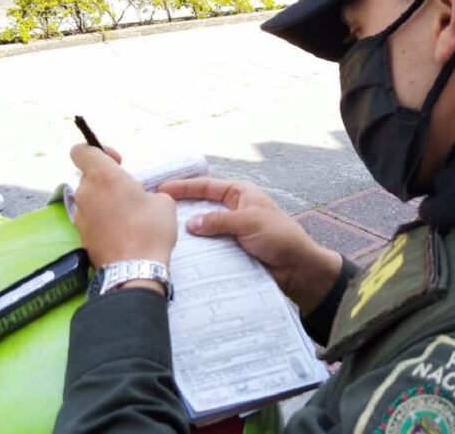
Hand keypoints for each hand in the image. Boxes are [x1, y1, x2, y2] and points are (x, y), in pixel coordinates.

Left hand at [70, 144, 177, 277]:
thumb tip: (143, 200)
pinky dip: (103, 220)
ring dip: (105, 201)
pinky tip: (122, 231)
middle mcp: (86, 192)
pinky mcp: (81, 235)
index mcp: (103, 176)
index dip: (97, 150)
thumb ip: (147, 191)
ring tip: (127, 216)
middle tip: (128, 193)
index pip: (81, 151)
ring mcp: (80, 215)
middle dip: (107, 181)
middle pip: (88, 176)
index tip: (117, 161)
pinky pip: (91, 218)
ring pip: (90, 198)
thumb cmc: (150, 230)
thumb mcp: (163, 202)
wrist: (134, 270)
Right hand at [159, 177, 342, 313]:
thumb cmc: (280, 237)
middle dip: (180, 208)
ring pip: (202, 229)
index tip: (161, 188)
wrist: (298, 268)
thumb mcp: (249, 222)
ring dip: (187, 233)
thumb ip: (219, 221)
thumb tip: (190, 224)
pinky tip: (180, 254)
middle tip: (156, 212)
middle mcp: (232, 209)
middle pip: (201, 206)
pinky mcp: (230, 250)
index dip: (183, 187)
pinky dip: (197, 250)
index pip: (206, 186)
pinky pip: (209, 247)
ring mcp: (230, 231)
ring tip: (162, 234)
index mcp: (240, 194)